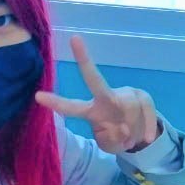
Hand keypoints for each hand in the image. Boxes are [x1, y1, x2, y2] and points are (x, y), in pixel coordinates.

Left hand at [35, 35, 161, 154]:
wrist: (142, 135)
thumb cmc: (118, 136)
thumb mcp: (112, 145)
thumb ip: (113, 140)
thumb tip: (125, 128)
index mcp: (92, 111)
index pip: (72, 107)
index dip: (57, 103)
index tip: (37, 96)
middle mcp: (105, 98)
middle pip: (95, 81)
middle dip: (84, 61)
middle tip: (74, 39)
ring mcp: (126, 95)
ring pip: (130, 113)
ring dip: (133, 131)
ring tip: (132, 137)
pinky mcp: (144, 96)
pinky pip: (147, 115)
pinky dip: (146, 129)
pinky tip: (145, 137)